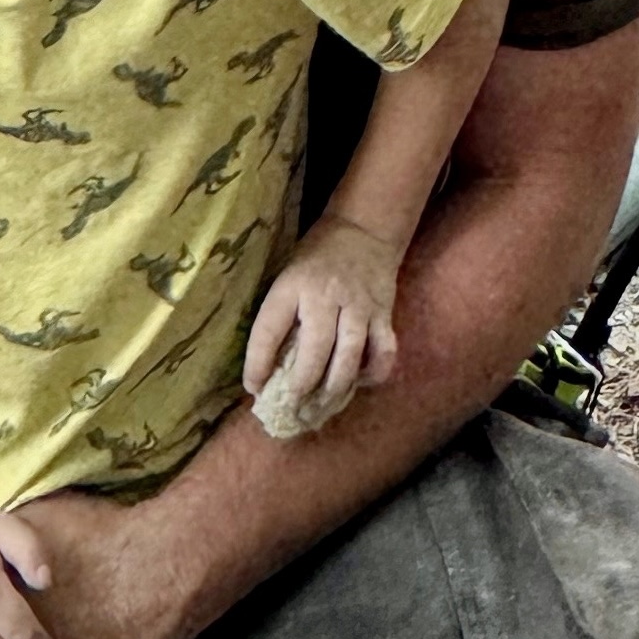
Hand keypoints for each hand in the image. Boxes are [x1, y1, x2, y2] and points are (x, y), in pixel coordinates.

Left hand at [244, 216, 400, 431]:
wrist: (363, 228)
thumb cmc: (316, 258)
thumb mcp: (287, 276)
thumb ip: (281, 316)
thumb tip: (267, 369)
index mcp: (293, 285)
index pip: (269, 329)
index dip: (257, 364)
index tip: (254, 388)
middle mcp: (326, 295)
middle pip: (315, 350)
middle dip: (301, 387)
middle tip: (292, 409)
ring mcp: (359, 305)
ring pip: (349, 356)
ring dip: (334, 389)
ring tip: (321, 408)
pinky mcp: (384, 312)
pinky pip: (383, 351)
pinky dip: (373, 373)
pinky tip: (360, 383)